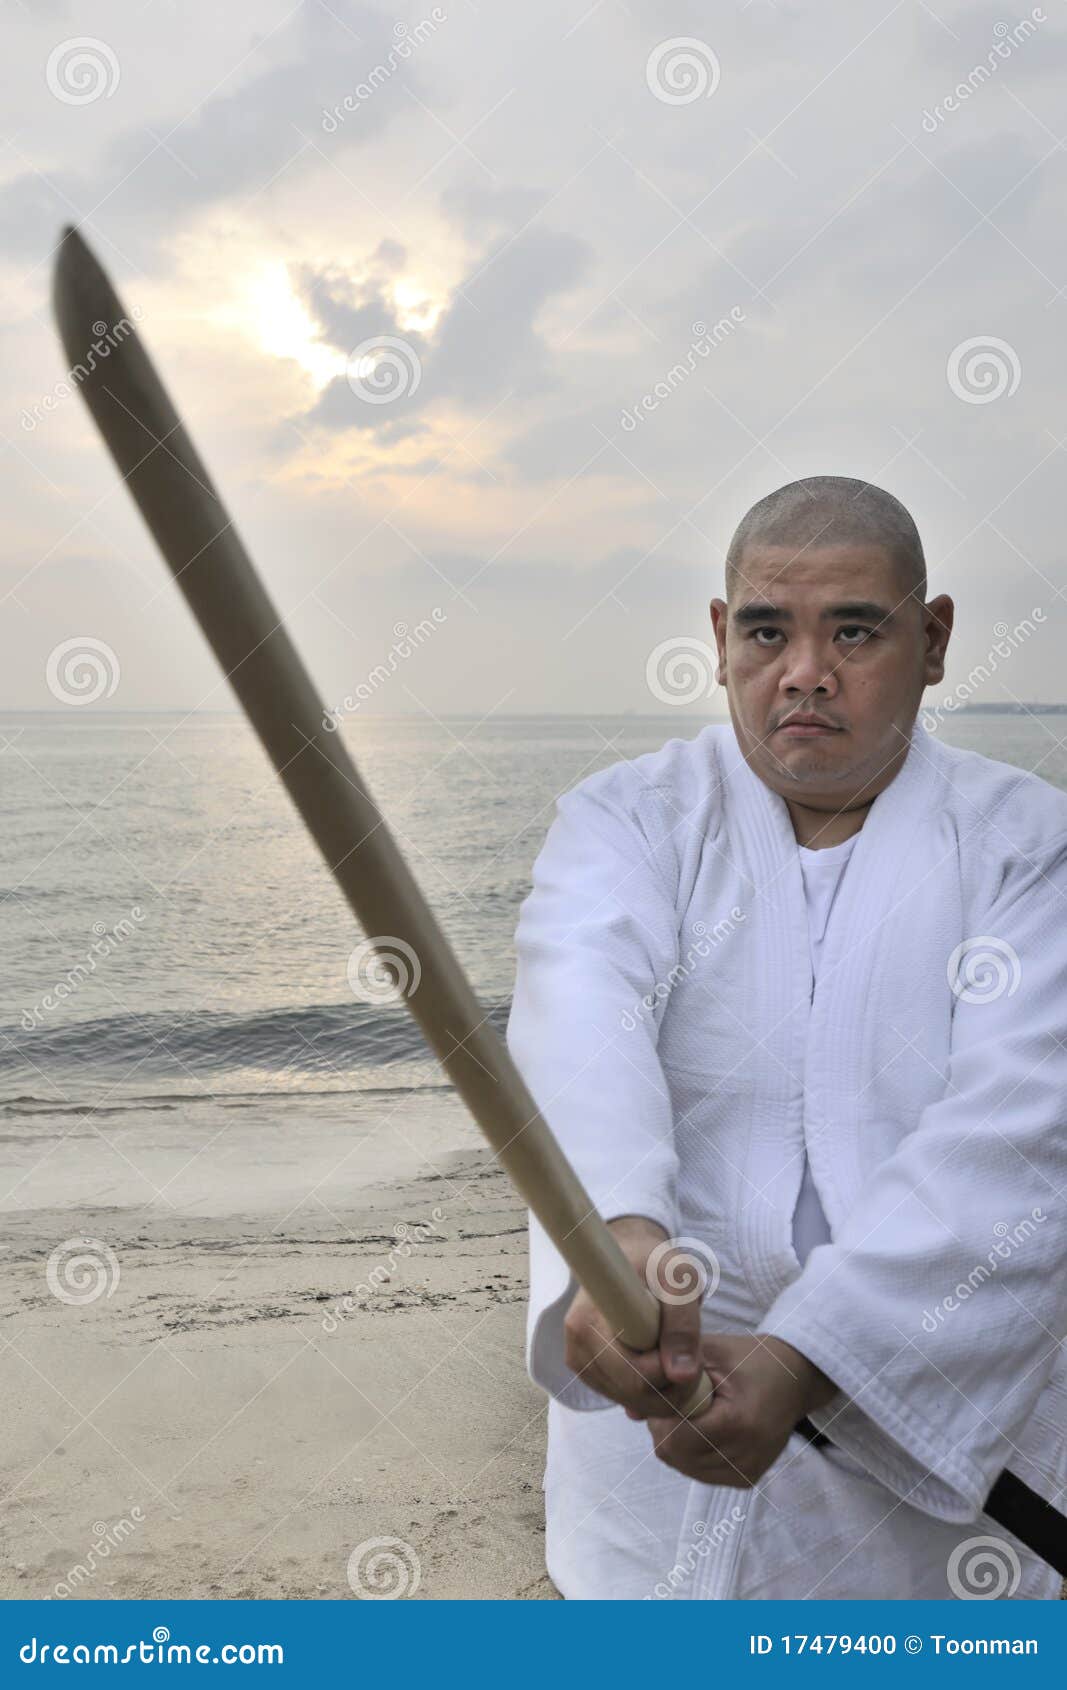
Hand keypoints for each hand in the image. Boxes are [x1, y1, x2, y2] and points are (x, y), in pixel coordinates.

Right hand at [563, 1216, 704, 1415]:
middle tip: (693, 1356)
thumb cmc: (654, 1261)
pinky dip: (652, 1390)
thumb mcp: (677, 1279)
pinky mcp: (589, 1372)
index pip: (635, 1377)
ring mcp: (580, 1363)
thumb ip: (682, 1323)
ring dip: (665, 1389)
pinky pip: (627, 1398)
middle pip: (633, 1396)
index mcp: (587, 1324)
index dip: (671, 1372)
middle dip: (673, 1386)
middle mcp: (576, 1348)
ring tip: (677, 1351)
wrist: (630, 1256)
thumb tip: (681, 1375)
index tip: (693, 1348)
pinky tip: (661, 1360)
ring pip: (632, 1402)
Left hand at [647, 1332, 837, 1487]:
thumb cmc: (750, 1358)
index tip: (667, 1393)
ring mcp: (747, 1473)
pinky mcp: (746, 1480)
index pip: (675, 1437)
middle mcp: (745, 1457)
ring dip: (678, 1440)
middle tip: (677, 1400)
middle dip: (666, 1427)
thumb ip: (670, 1374)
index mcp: (739, 1424)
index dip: (663, 1415)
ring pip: (684, 1466)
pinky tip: (705, 1426)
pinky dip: (693, 1450)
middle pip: (676, 1455)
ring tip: (694, 1411)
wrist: (794, 1379)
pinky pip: (700, 1471)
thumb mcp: (711, 1352)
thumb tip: (629, 1411)